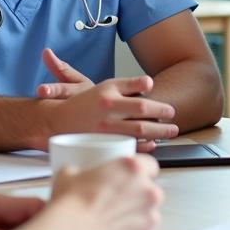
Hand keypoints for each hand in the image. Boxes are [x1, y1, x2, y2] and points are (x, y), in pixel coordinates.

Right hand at [38, 49, 178, 151]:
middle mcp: (108, 108)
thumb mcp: (102, 86)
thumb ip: (127, 85)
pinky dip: (144, 146)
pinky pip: (129, 145)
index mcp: (107, 91)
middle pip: (143, 111)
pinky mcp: (103, 143)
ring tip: (171, 131)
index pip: (136, 89)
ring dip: (158, 131)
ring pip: (139, 129)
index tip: (165, 102)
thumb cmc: (82, 103)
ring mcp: (106, 127)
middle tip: (173, 116)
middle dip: (162, 114)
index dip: (153, 94)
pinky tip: (153, 144)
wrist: (56, 121)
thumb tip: (149, 83)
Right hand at [52, 154, 162, 229]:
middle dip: (137, 198)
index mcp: (134, 169)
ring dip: (136, 219)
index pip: (149, 166)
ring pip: (148, 217)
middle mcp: (148, 193)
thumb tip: (76, 175)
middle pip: (150, 193)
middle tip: (115, 204)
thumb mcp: (70, 174)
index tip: (129, 179)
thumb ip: (83, 172)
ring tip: (112, 226)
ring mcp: (150, 220)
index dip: (139, 173)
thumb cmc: (71, 203)